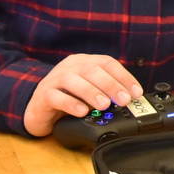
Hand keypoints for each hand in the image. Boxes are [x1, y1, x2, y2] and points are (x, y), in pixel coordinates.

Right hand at [23, 53, 142, 136]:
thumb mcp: (89, 92)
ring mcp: (54, 80)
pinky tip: (82, 111)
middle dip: (111, 84)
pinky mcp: (43, 96)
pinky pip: (56, 97)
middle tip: (123, 99)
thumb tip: (128, 100)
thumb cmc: (67, 99)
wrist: (37, 109)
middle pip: (91, 70)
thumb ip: (105, 92)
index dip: (124, 76)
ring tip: (105, 105)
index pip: (107, 63)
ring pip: (73, 80)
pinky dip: (70, 104)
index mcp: (83, 62)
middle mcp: (69, 67)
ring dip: (92, 92)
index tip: (136, 92)